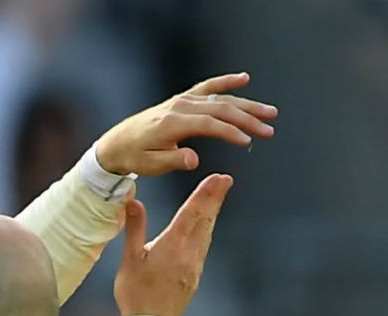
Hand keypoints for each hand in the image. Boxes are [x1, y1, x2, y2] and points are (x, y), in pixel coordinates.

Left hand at [96, 73, 277, 175]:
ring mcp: (182, 100)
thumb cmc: (135, 156)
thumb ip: (173, 161)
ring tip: (269, 113)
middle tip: (269, 130)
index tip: (248, 141)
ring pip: (219, 98)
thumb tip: (194, 159)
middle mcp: (179, 106)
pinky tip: (244, 78)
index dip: (230, 132)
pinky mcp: (183, 99)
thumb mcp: (151, 164)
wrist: (118, 142)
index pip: (209, 125)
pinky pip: (207, 87)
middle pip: (220, 109)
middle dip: (247, 119)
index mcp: (172, 123)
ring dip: (246, 104)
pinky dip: (226, 82)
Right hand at [115, 174, 233, 315]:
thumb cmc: (135, 293)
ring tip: (217, 197)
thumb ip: (135, 229)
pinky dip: (207, 230)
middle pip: (205, 220)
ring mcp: (194, 266)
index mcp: (172, 246)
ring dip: (212, 213)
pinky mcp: (194, 276)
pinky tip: (206, 227)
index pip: (192, 213)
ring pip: (207, 233)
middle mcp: (189, 253)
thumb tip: (134, 202)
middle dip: (215, 198)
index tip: (218, 177)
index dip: (205, 193)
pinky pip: (204, 247)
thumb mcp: (130, 260)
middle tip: (225, 179)